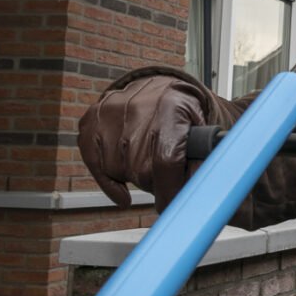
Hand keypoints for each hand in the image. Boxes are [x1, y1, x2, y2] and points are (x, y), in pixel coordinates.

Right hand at [78, 76, 207, 210]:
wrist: (162, 89)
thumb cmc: (185, 115)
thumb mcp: (204, 131)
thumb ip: (203, 161)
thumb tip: (200, 193)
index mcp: (171, 107)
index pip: (166, 161)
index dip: (169, 190)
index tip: (172, 206)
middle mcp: (137, 107)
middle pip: (141, 169)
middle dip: (156, 182)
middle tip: (167, 175)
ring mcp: (110, 113)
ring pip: (119, 170)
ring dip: (135, 176)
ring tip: (149, 162)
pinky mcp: (91, 121)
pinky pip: (95, 165)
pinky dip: (109, 182)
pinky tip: (122, 190)